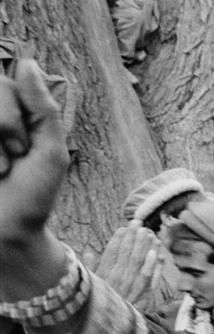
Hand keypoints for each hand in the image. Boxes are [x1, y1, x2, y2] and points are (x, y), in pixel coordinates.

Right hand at [0, 60, 68, 240]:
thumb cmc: (32, 197)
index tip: (22, 149)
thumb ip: (42, 108)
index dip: (11, 115)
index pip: (2, 84)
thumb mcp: (50, 152)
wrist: (6, 234)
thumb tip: (27, 62)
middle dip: (0, 126)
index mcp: (13, 115)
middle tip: (9, 161)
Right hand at [93, 227, 163, 310]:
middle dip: (134, 238)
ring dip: (146, 248)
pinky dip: (155, 266)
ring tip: (150, 233)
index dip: (119, 239)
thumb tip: (90, 251)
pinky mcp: (143, 297)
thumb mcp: (88, 288)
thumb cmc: (96, 306)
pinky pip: (151, 279)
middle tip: (139, 224)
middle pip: (128, 256)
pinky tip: (158, 253)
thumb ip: (91, 269)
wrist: (106, 330)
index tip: (125, 227)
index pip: (112, 253)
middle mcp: (118, 281)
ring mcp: (132, 289)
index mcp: (103, 277)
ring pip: (141, 264)